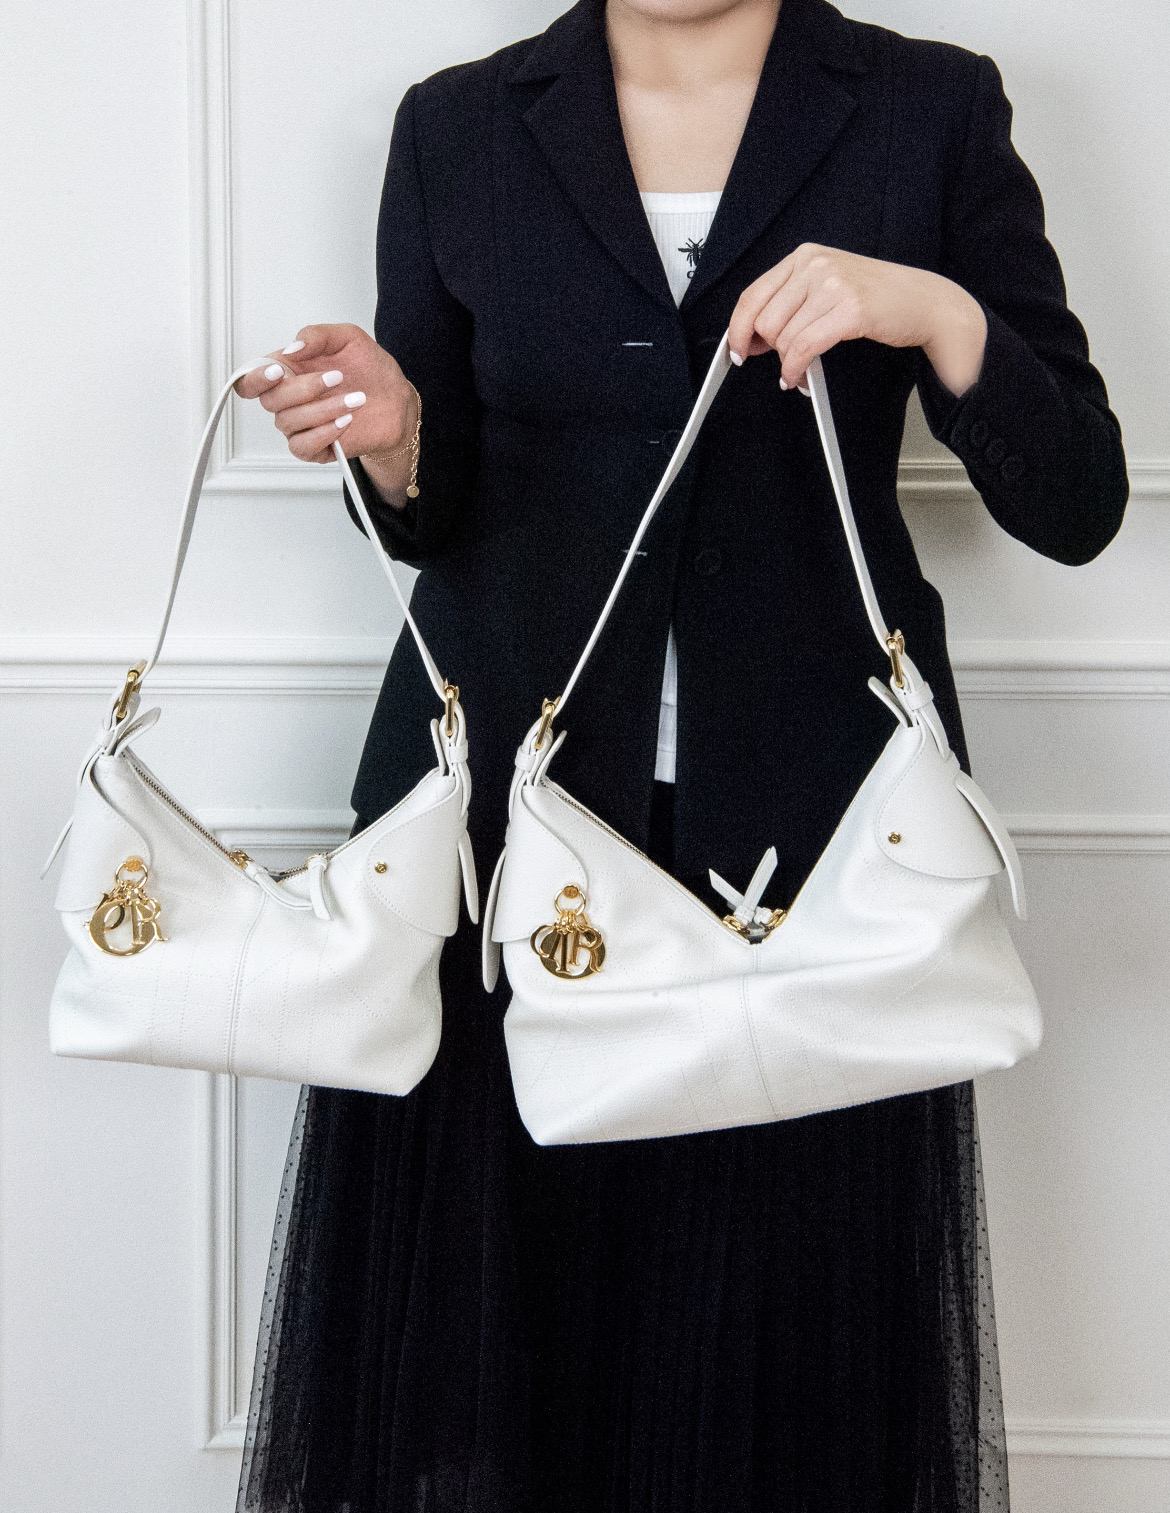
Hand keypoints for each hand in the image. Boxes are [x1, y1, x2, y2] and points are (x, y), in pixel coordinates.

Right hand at [234, 323, 415, 466]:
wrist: (397, 400)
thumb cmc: (370, 370)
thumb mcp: (347, 338)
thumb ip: (317, 336)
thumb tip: (292, 347)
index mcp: (288, 372)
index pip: (250, 380)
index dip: (255, 377)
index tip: (278, 371)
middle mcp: (289, 400)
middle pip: (270, 400)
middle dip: (304, 388)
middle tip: (337, 377)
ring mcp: (300, 425)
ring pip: (289, 422)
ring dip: (323, 409)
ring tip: (354, 399)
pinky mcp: (315, 448)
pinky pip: (302, 446)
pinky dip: (323, 432)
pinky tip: (345, 421)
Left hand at [727, 244, 987, 396]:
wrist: (924, 301)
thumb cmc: (876, 298)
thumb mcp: (827, 288)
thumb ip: (789, 305)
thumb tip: (750, 338)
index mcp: (805, 256)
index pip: (752, 294)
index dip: (738, 329)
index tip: (736, 352)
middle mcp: (815, 265)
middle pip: (765, 320)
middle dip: (769, 350)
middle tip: (783, 363)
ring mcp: (833, 285)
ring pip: (783, 338)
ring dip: (787, 365)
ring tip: (800, 372)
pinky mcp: (849, 309)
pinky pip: (803, 349)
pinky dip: (795, 370)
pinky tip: (800, 379)